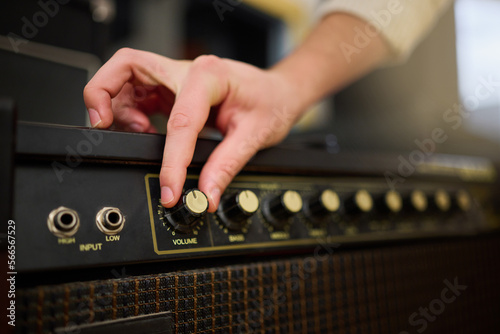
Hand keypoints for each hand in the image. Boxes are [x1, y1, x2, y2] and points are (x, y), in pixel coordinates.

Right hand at [83, 49, 303, 211]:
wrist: (278, 92)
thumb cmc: (271, 102)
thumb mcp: (255, 135)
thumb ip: (226, 165)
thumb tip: (206, 194)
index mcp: (209, 76)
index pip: (179, 120)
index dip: (171, 160)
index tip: (170, 188)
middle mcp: (187, 70)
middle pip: (126, 66)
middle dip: (103, 92)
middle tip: (102, 124)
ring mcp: (176, 78)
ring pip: (125, 79)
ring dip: (117, 107)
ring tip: (139, 135)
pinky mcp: (171, 91)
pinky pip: (136, 96)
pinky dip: (129, 114)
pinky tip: (146, 132)